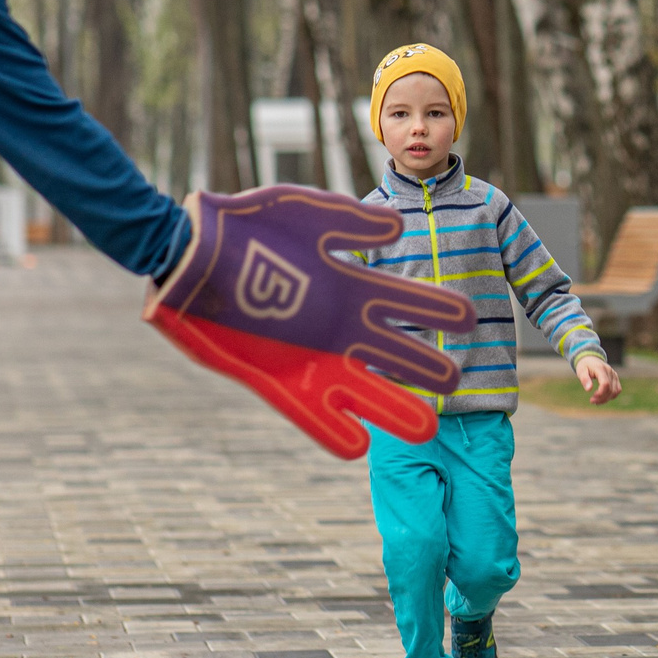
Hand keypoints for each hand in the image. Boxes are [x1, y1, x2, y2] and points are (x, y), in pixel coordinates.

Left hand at [143, 185, 478, 455]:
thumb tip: (398, 225)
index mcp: (349, 284)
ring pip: (362, 389)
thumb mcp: (302, 211)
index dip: (436, 310)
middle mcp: (336, 324)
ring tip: (425, 431)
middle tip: (455, 381)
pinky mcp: (275, 377)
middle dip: (425, 367)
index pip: (404, 301)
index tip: (469, 319)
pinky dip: (332, 429)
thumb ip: (350, 219)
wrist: (188, 254)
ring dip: (392, 409)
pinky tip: (358, 446)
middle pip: (393, 351)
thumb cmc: (243, 223)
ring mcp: (308, 353)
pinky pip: (309, 411)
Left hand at [576, 353, 622, 405]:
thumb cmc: (585, 366)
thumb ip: (584, 379)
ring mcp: (614, 375)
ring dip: (606, 399)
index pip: (605, 383)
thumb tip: (588, 389)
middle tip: (592, 401)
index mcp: (601, 369)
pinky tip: (602, 398)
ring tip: (596, 401)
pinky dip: (611, 396)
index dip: (600, 393)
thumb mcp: (581, 371)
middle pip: (610, 389)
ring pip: (615, 391)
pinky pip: (617, 390)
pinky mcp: (616, 378)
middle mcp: (610, 371)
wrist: (591, 359)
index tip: (592, 399)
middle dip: (602, 398)